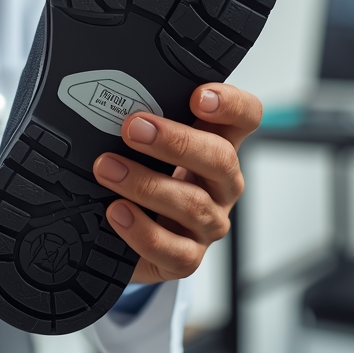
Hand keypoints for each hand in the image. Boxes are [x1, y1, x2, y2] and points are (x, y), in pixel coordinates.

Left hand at [91, 84, 260, 284]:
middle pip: (221, 158)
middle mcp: (220, 184)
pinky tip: (118, 213)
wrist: (124, 234)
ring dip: (146, 184)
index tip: (198, 96)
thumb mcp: (147, 143)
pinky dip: (142, 231)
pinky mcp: (186, 257)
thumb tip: (108, 95)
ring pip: (193, 205)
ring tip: (108, 169)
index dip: (231, 104)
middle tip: (134, 129)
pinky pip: (173, 250)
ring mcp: (207, 223)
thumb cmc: (143, 175)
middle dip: (175, 142)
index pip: (245, 117)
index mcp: (216, 145)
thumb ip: (143, 119)